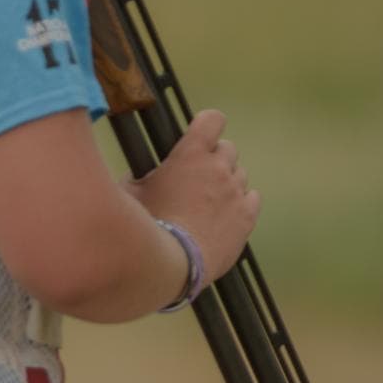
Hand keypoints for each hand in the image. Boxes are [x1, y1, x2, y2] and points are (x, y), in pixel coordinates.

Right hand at [124, 109, 260, 280]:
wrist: (174, 262)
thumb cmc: (148, 223)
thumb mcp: (130, 192)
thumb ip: (141, 175)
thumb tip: (139, 175)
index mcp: (192, 155)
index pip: (212, 120)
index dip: (207, 124)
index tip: (199, 133)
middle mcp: (219, 168)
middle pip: (228, 149)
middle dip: (214, 157)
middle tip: (197, 176)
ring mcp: (237, 193)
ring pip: (240, 174)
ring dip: (226, 181)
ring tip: (208, 201)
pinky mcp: (248, 217)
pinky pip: (252, 198)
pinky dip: (240, 201)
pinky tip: (225, 214)